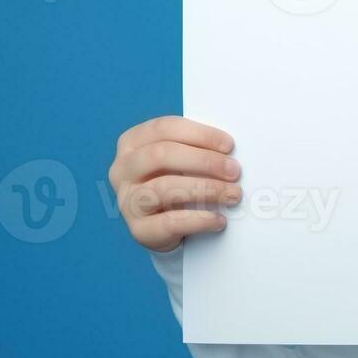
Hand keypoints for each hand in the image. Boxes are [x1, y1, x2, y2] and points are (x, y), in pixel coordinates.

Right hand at [107, 115, 242, 251]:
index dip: (200, 135)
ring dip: (206, 189)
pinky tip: (219, 220)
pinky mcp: (138, 229)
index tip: (229, 145)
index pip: (164, 128)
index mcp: (133, 142)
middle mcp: (123, 169)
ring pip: (165, 187)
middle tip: (234, 171)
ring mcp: (127, 200)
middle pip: (161, 155)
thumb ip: (198, 149)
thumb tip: (231, 151)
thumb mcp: (183, 160)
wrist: (164, 226)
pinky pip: (169, 222)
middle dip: (204, 161)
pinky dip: (199, 219)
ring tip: (232, 194)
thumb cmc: (177, 180)